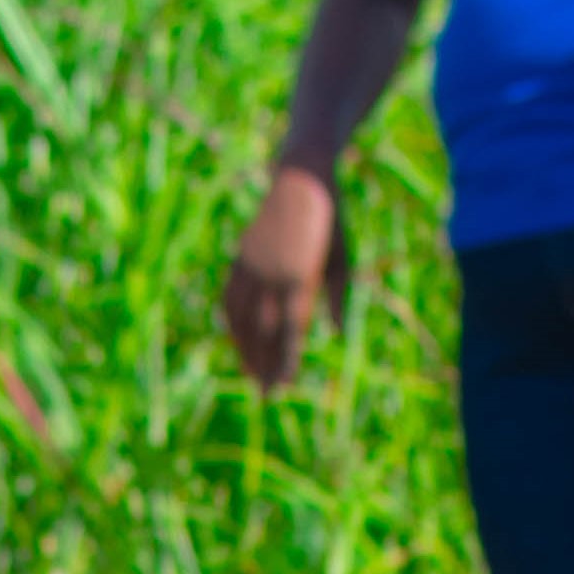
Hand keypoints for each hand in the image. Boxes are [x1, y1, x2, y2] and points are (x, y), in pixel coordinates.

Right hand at [220, 164, 349, 393]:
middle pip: (265, 331)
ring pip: (243, 318)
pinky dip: (231, 323)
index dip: (286, 360)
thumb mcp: (343, 257)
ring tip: (251, 374)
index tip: (284, 385)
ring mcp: (253, 266)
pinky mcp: (241, 258)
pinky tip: (237, 340)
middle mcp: (272, 274)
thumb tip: (334, 332)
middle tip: (267, 394)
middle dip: (265, 364)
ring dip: (245, 349)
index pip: (291, 329)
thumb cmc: (331, 220)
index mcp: (301, 275)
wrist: (301, 178)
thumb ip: (338, 296)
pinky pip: (230, 298)